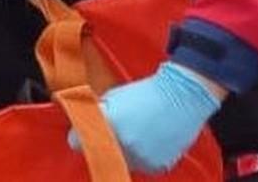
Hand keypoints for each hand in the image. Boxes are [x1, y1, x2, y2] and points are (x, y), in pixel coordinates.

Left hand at [68, 62, 222, 172]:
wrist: (183, 95)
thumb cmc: (146, 92)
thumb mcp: (113, 96)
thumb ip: (94, 113)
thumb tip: (79, 126)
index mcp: (108, 121)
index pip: (75, 142)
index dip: (79, 135)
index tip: (84, 131)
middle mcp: (121, 143)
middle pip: (98, 154)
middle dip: (103, 143)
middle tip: (119, 128)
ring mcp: (139, 157)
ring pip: (120, 162)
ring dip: (124, 151)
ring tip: (140, 131)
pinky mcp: (156, 166)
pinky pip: (140, 166)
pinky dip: (143, 156)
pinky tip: (152, 139)